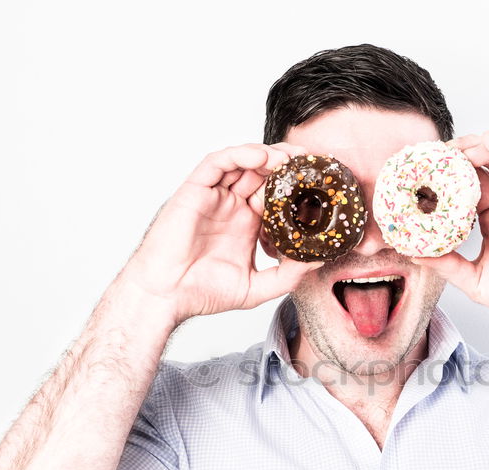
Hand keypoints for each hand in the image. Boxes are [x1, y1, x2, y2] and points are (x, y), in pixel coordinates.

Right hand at [120, 143, 323, 321]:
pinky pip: (218, 163)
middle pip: (264, 174)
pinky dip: (240, 154)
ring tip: (292, 158)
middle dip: (289, 165)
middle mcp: (232, 207)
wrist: (166, 296)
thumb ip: (287, 276)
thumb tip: (319, 261)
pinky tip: (262, 157)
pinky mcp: (195, 190)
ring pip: (244, 163)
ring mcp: (214, 197)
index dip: (298, 188)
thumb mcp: (256, 288)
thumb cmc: (202, 293)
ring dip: (269, 155)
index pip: (277, 196)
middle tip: (313, 163)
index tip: (322, 185)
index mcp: (247, 225)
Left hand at [410, 131, 488, 329]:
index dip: (447, 176)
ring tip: (457, 145)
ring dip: (480, 146)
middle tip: (436, 151)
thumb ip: (448, 265)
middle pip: (484, 167)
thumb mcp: (475, 280)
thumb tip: (415, 255)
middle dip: (460, 154)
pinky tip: (488, 141)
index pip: (467, 187)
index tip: (424, 170)